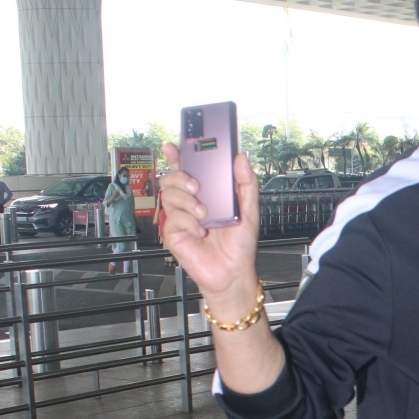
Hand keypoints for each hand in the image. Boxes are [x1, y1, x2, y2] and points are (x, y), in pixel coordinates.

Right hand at [159, 143, 259, 314]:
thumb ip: (246, 183)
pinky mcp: (174, 233)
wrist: (233, 272)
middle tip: (196, 186)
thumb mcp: (249, 210)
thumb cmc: (240, 244)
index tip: (173, 147)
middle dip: (180, 176)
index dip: (177, 155)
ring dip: (187, 201)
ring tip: (204, 214)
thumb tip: (241, 158)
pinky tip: (200, 231)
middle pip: (172, 178)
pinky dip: (188, 223)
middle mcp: (191, 202)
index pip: (188, 168)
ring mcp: (181, 217)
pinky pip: (173, 219)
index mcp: (207, 193)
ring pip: (169, 195)